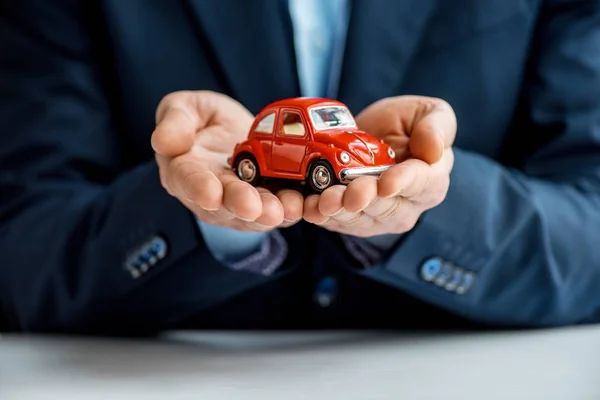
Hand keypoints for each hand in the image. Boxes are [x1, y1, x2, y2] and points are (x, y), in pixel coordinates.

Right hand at [151, 90, 303, 231]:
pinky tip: (304, 204)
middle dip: (241, 205)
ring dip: (271, 212)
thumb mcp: (185, 108)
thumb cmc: (203, 119)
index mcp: (183, 171)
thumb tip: (162, 141)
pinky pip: (279, 209)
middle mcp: (210, 195)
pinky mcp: (267, 203)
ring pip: (254, 213)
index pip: (188, 180)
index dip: (199, 188)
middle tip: (254, 207)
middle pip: (224, 204)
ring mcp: (239, 203)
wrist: (234, 132)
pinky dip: (293, 208)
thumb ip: (174, 121)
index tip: (210, 194)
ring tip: (286, 209)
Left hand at [303, 96, 455, 236]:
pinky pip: (335, 223)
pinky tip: (307, 206)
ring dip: (339, 212)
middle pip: (386, 207)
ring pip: (358, 219)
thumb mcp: (428, 112)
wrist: (371, 137)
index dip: (404, 183)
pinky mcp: (351, 221)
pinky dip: (319, 215)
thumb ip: (436, 126)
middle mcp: (406, 205)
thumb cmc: (404, 126)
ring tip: (324, 202)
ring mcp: (377, 217)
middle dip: (365, 200)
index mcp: (431, 179)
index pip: (422, 184)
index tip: (387, 183)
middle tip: (350, 194)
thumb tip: (434, 150)